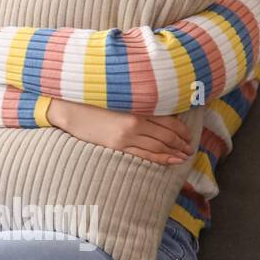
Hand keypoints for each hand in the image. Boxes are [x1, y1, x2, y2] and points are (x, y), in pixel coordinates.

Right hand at [47, 98, 194, 164]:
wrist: (70, 110)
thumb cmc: (93, 101)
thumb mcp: (120, 99)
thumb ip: (139, 105)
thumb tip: (161, 112)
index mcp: (137, 108)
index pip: (168, 122)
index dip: (182, 130)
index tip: (189, 135)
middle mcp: (135, 123)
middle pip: (166, 136)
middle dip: (181, 143)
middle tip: (190, 148)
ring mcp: (126, 136)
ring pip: (158, 147)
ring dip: (174, 152)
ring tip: (184, 156)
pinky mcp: (117, 146)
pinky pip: (144, 155)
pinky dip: (160, 159)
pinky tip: (170, 160)